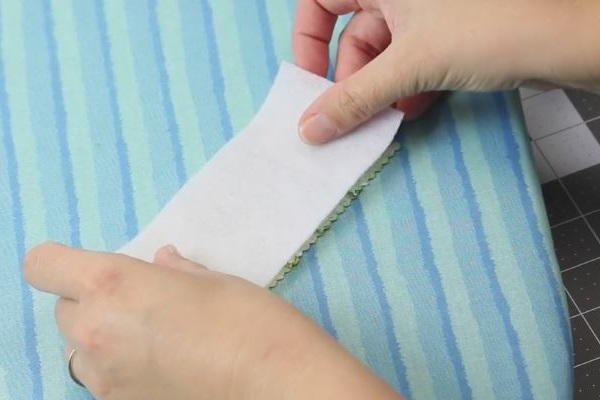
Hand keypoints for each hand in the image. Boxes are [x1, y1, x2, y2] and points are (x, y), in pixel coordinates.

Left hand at [24, 242, 402, 399]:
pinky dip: (118, 366)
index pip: (43, 265)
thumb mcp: (214, 282)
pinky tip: (163, 364)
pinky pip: (101, 378)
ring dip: (101, 335)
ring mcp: (104, 377)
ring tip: (151, 336)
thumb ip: (174, 271)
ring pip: (78, 347)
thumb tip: (160, 261)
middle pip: (64, 307)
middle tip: (139, 301)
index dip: (62, 263)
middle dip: (92, 299)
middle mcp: (96, 332)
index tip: (92, 267)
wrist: (277, 385)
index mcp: (115, 284)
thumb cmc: (250, 320)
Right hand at [294, 0, 599, 143]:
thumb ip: (353, 99)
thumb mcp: (409, 66)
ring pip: (382, 52)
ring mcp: (424, 11)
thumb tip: (310, 128)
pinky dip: (406, 86)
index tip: (309, 82)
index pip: (320, 0)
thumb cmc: (488, 29)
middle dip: (349, 79)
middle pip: (352, 34)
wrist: (562, 41)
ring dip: (380, 89)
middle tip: (347, 116)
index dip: (307, 40)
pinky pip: (410, 60)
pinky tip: (413, 109)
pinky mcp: (446, 32)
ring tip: (385, 117)